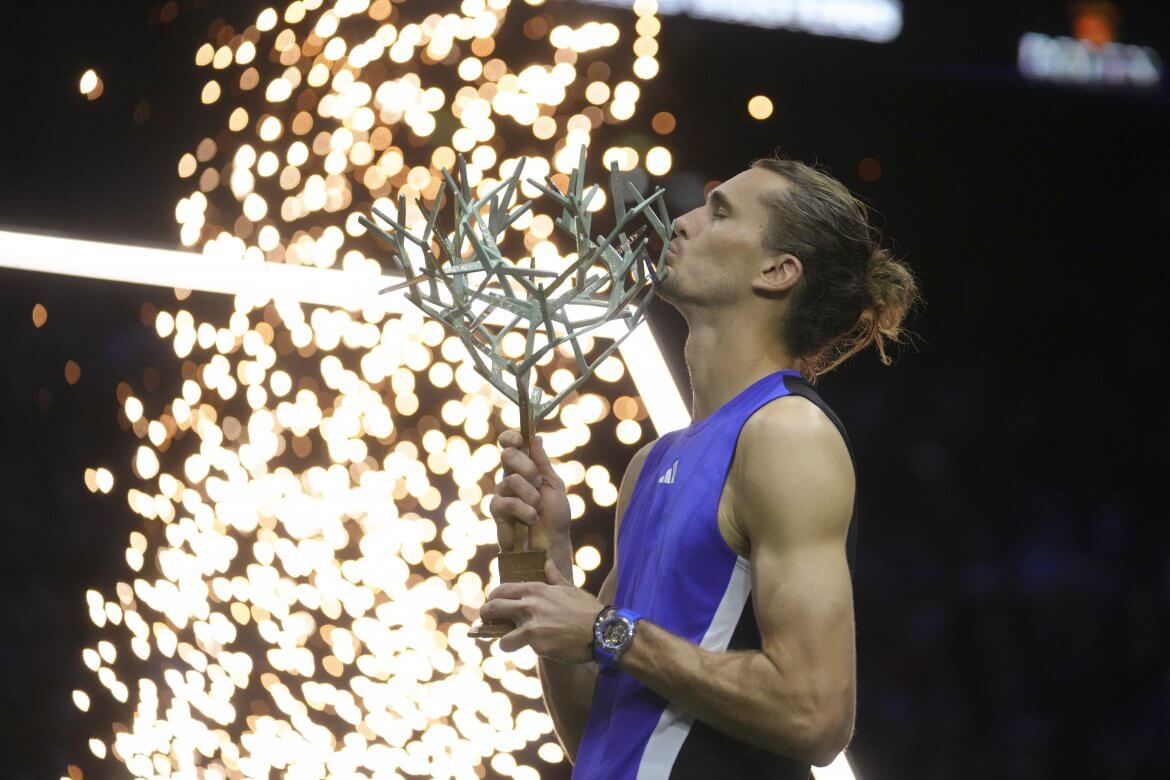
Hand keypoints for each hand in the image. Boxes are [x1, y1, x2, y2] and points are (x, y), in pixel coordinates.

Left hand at [481, 561, 603, 662]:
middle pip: (492, 608)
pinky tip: (541, 648)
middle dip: (486, 617)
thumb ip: (554, 577)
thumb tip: (548, 563)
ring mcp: (532, 625)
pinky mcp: (537, 644)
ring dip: (504, 642)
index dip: (494, 598)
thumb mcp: (570, 588)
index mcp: (536, 589)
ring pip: (501, 637)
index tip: (495, 605)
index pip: (501, 589)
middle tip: (487, 623)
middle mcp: (530, 605)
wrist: (602, 631)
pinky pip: (522, 649)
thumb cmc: (587, 610)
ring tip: (510, 644)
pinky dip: (527, 650)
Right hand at [490, 430, 571, 558]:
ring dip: (531, 495)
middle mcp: (509, 478)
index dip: (510, 438)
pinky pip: (507, 502)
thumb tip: (536, 437)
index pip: (510, 445)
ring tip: (538, 508)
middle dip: (528, 468)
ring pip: (511, 480)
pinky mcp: (497, 511)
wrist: (552, 543)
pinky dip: (525, 511)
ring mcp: (502, 494)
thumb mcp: (554, 485)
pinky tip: (532, 519)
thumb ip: (543, 462)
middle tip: (538, 483)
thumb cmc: (555, 516)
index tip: (518, 439)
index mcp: (524, 468)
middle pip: (507, 455)